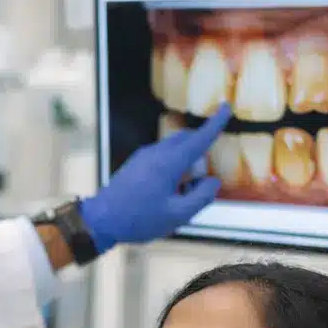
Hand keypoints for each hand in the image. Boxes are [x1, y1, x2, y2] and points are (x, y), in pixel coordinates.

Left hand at [78, 104, 231, 252]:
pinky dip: (171, 167)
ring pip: (173, 148)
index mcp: (169, 162)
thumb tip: (214, 182)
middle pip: (186, 140)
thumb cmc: (139, 219)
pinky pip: (160, 156)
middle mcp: (156, 153)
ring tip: (177, 194)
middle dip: (199, 152)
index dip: (215, 123)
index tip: (226, 106)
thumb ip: (201, 197)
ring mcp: (143, 156)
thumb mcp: (177, 215)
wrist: (100, 221)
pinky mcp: (135, 164)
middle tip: (196, 183)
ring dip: (184, 163)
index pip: (199, 138)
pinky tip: (163, 193)